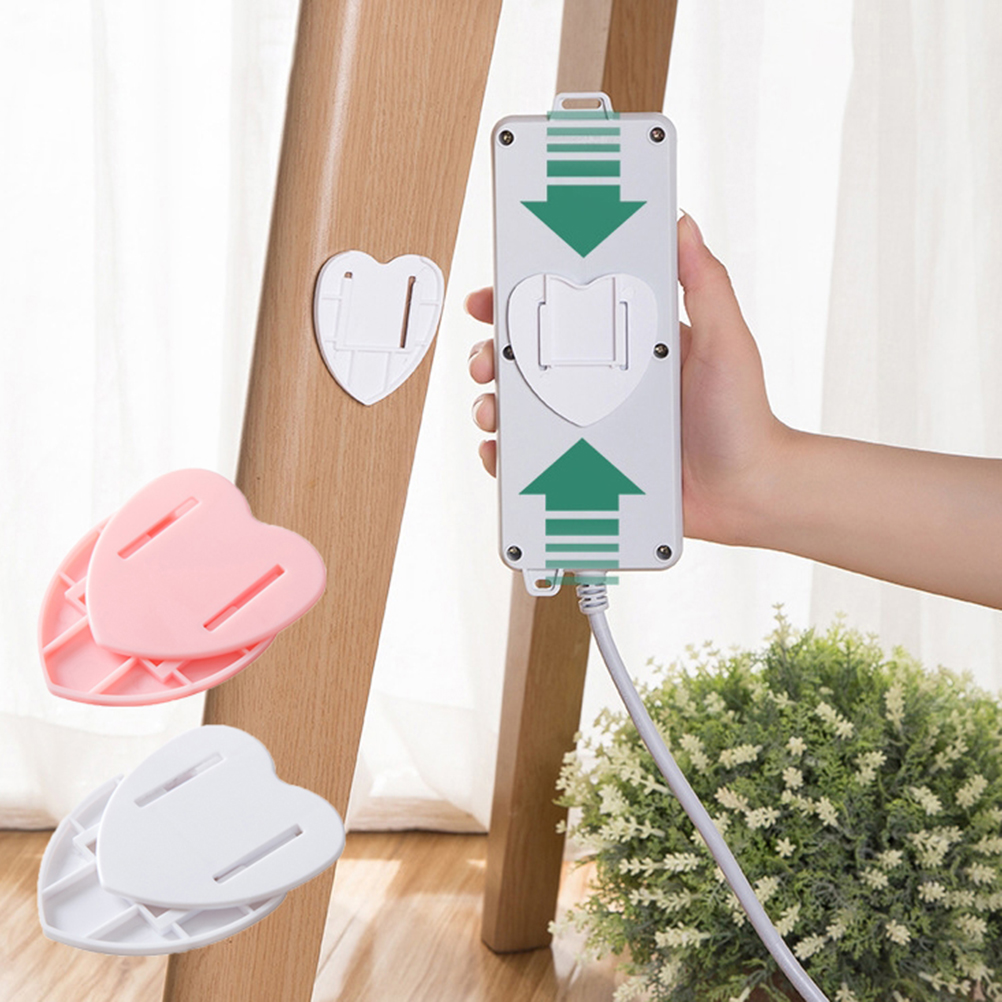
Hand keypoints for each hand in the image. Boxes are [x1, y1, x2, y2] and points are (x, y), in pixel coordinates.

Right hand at [466, 215, 790, 544]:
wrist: (747, 493)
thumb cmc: (743, 418)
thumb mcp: (726, 342)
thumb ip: (705, 284)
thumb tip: (683, 224)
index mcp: (628, 346)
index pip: (564, 313)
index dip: (522, 302)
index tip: (493, 298)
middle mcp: (602, 382)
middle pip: (529, 361)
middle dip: (493, 355)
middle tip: (487, 361)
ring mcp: (591, 426)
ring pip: (524, 410)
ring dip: (493, 405)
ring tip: (491, 412)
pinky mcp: (587, 468)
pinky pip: (535, 460)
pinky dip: (508, 457)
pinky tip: (501, 453)